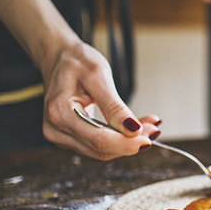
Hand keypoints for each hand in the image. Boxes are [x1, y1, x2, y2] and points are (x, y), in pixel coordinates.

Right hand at [41, 41, 161, 159]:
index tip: (148, 139)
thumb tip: (132, 129)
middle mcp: (56, 129)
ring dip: (127, 141)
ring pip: (102, 150)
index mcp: (60, 113)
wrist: (60, 58)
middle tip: (154, 128)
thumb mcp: (98, 76)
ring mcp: (62, 136)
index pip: (98, 139)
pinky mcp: (71, 137)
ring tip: (147, 125)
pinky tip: (134, 127)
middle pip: (100, 149)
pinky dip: (119, 138)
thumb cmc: (76, 62)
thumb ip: (114, 106)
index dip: (126, 143)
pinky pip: (98, 144)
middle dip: (130, 142)